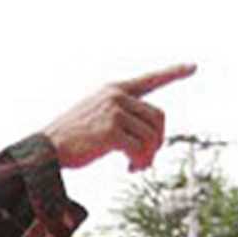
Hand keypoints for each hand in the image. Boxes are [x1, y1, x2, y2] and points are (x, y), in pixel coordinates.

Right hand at [42, 63, 195, 172]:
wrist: (45, 149)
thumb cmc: (69, 139)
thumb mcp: (94, 117)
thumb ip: (121, 119)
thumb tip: (151, 141)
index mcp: (113, 90)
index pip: (150, 80)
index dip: (173, 73)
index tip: (193, 67)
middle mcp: (116, 96)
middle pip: (158, 117)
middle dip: (158, 141)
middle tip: (148, 160)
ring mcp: (113, 112)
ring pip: (152, 135)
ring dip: (149, 156)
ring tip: (136, 167)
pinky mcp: (111, 131)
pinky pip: (139, 149)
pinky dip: (139, 162)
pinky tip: (129, 169)